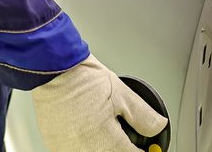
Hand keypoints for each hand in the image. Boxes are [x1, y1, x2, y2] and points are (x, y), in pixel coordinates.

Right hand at [33, 54, 165, 151]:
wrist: (53, 68)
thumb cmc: (84, 78)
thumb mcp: (123, 94)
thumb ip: (143, 115)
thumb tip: (157, 126)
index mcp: (102, 139)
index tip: (145, 149)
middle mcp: (82, 148)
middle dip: (120, 149)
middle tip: (125, 139)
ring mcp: (66, 147)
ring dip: (103, 147)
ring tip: (106, 130)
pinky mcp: (54, 143)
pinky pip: (74, 150)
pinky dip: (86, 145)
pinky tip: (89, 132)